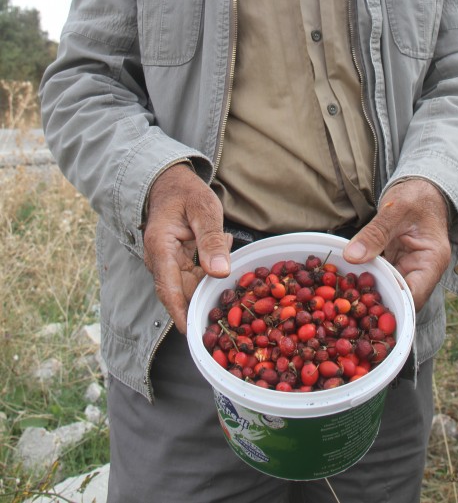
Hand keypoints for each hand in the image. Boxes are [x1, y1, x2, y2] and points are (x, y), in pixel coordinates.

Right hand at [142, 163, 231, 332]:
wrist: (169, 183)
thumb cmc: (186, 192)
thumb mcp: (204, 210)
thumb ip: (211, 240)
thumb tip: (220, 274)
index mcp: (160, 247)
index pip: (169, 289)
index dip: (181, 313)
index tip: (193, 334)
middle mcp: (160, 260)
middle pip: (182, 292)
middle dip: (205, 302)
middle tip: (233, 311)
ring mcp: (167, 263)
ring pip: (190, 286)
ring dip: (212, 284)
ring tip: (237, 275)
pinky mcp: (177, 262)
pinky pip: (195, 276)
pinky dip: (212, 270)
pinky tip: (225, 247)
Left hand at [342, 179, 450, 311]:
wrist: (423, 188)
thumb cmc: (416, 196)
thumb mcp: (395, 209)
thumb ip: (375, 233)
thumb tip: (351, 257)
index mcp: (432, 261)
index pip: (414, 295)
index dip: (392, 304)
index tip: (365, 306)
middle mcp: (423, 271)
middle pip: (400, 298)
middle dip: (376, 302)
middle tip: (347, 304)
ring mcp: (409, 268)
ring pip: (389, 289)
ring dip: (369, 291)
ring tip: (343, 297)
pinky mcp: (397, 263)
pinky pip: (381, 276)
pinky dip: (367, 277)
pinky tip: (347, 281)